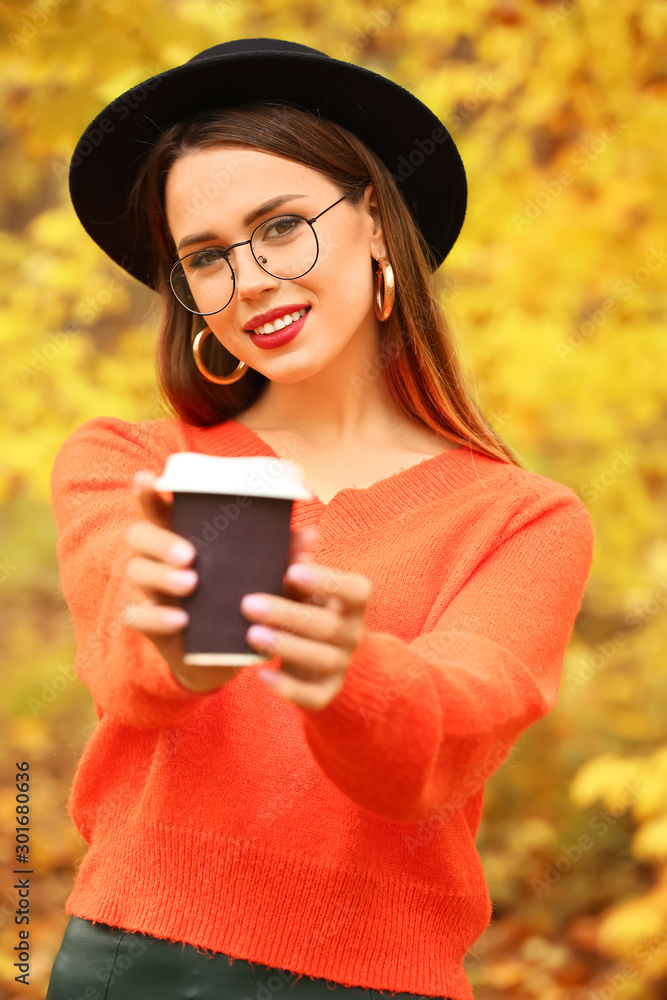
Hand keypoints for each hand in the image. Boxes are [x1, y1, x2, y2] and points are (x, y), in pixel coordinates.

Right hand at [122, 470, 321, 694]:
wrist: (229, 654)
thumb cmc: (243, 599)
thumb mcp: (263, 577)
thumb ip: (281, 557)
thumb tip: (310, 536)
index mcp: (184, 537)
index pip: (158, 508)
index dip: (147, 492)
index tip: (147, 478)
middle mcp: (160, 559)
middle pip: (139, 536)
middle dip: (160, 541)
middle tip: (190, 555)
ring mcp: (152, 591)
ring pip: (136, 571)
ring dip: (161, 575)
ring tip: (192, 584)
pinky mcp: (152, 625)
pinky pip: (138, 616)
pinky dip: (157, 616)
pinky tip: (181, 620)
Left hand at [240, 557, 372, 711]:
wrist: (317, 655)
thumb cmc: (307, 606)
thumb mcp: (304, 584)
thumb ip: (300, 558)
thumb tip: (306, 533)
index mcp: (353, 603)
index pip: (355, 591)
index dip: (327, 581)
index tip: (292, 570)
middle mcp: (353, 634)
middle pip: (328, 626)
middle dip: (288, 614)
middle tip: (248, 604)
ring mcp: (342, 665)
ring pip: (321, 659)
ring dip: (286, 647)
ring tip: (251, 635)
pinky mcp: (326, 692)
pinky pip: (313, 696)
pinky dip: (288, 688)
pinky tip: (262, 674)